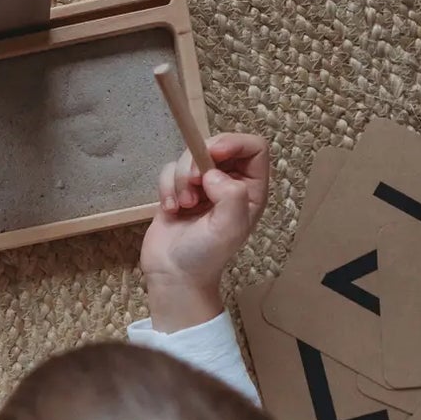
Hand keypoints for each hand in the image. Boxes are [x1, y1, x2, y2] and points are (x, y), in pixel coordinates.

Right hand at [140, 133, 269, 331]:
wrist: (174, 276)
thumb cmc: (206, 256)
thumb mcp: (229, 227)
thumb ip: (232, 195)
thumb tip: (212, 174)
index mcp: (251, 190)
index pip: (254, 147)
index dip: (234, 143)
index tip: (212, 155)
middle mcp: (229, 183)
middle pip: (218, 145)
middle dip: (198, 159)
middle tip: (190, 182)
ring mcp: (202, 186)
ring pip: (189, 156)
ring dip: (179, 178)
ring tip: (183, 205)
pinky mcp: (178, 190)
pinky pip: (169, 170)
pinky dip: (166, 187)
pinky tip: (170, 209)